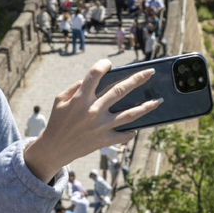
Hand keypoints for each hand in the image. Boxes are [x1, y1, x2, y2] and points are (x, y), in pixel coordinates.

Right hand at [23, 59, 160, 182]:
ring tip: (158, 100)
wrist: (55, 149)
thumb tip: (89, 80)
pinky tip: (136, 127)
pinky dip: (131, 132)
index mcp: (80, 98)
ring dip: (146, 107)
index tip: (109, 63)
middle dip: (137, 79)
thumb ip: (74, 87)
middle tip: (149, 72)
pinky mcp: (104, 140)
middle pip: (120, 91)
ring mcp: (101, 127)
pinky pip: (123, 135)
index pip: (95, 75)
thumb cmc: (57, 121)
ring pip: (129, 114)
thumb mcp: (59, 100)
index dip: (103, 65)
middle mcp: (93, 111)